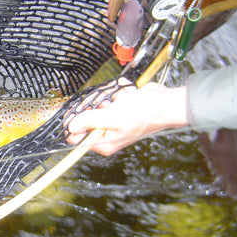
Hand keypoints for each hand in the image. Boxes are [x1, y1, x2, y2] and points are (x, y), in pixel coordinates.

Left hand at [66, 81, 188, 154]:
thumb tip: (72, 127)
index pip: (77, 139)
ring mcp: (113, 120)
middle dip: (93, 106)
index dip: (73, 125)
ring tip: (119, 97)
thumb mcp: (112, 118)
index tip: (71, 113)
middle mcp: (107, 133)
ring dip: (106, 97)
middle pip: (85, 119)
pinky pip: (108, 98)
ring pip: (96, 105)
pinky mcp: (119, 109)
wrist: (164, 102)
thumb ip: (90, 121)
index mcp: (105, 143)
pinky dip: (116, 93)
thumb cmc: (144, 114)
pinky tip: (125, 94)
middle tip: (102, 101)